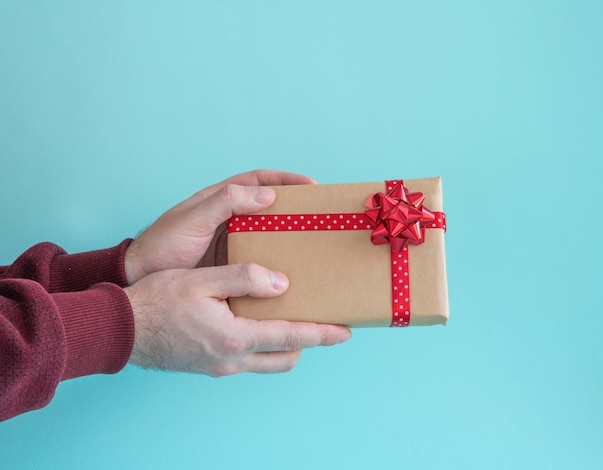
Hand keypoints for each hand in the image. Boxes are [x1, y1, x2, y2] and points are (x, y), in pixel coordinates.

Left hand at [124, 169, 314, 284]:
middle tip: (320, 216)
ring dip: (288, 237)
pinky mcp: (231, 265)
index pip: (258, 182)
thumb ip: (225, 203)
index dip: (285, 180)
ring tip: (312, 244)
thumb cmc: (162, 246)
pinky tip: (290, 272)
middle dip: (294, 208)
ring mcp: (231, 242)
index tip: (311, 187)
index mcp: (219, 199)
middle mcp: (229, 218)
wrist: (141, 280)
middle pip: (269, 207)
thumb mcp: (192, 220)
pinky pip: (259, 259)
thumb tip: (267, 195)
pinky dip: (275, 262)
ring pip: (267, 234)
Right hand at [124, 264, 350, 374]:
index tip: (345, 332)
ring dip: (284, 346)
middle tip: (320, 323)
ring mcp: (220, 366)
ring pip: (267, 363)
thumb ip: (244, 279)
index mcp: (235, 338)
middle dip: (307, 343)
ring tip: (290, 321)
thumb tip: (281, 284)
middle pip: (285, 358)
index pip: (292, 337)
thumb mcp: (202, 280)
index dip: (322, 334)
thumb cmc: (158, 302)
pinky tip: (255, 323)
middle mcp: (232, 359)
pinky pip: (248, 360)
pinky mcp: (209, 366)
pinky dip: (262, 345)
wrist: (121, 330)